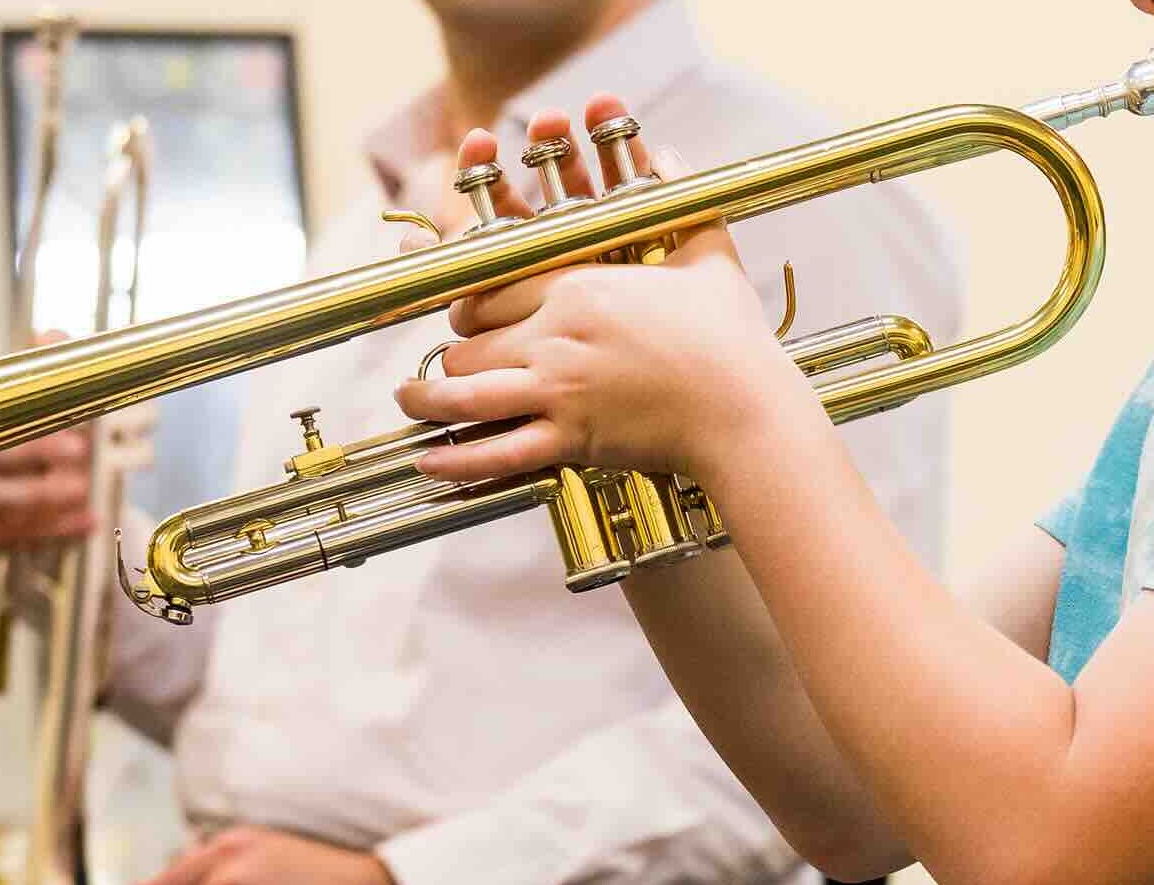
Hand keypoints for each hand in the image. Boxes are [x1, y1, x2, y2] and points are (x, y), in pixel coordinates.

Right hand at [0, 329, 96, 582]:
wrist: (43, 481)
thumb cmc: (40, 432)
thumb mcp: (47, 396)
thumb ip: (48, 365)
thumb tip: (52, 334)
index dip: (32, 444)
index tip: (75, 444)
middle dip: (35, 484)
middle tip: (81, 477)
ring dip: (44, 513)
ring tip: (86, 501)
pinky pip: (5, 550)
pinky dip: (50, 537)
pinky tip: (88, 524)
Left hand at [394, 97, 815, 482]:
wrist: (744, 407)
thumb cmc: (730, 336)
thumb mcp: (706, 253)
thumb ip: (679, 200)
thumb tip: (672, 155)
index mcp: (579, 286)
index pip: (494, 286)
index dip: (469, 301)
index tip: (462, 312)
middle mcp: (556, 334)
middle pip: (471, 337)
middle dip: (453, 350)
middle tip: (440, 363)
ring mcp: (559, 388)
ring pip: (467, 389)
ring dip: (430, 396)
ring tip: (409, 400)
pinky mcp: (569, 438)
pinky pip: (495, 450)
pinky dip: (455, 457)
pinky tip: (426, 460)